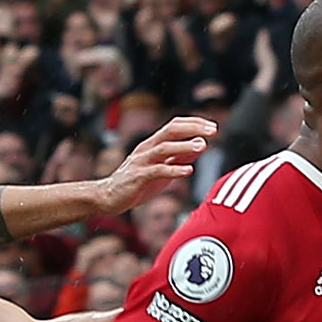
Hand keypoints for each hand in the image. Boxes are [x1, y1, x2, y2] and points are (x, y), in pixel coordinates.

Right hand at [94, 115, 212, 211]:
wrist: (108, 197)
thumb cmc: (137, 183)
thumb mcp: (161, 168)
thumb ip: (179, 157)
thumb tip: (200, 146)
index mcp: (152, 144)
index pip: (174, 125)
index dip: (194, 123)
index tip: (213, 127)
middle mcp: (146, 148)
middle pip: (170, 130)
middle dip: (193, 128)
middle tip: (213, 131)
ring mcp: (141, 162)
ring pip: (164, 148)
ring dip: (184, 146)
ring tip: (203, 146)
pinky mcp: (138, 177)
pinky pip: (157, 171)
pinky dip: (174, 170)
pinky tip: (188, 170)